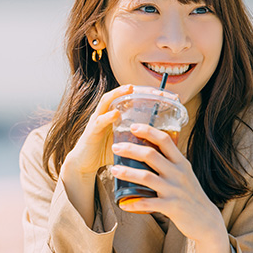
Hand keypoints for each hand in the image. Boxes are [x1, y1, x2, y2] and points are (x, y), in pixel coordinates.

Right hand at [60, 85, 175, 225]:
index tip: (168, 96)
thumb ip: (141, 139)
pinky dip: (108, 116)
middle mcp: (106, 113)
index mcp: (117, 115)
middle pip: (120, 95)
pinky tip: (116, 114)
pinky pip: (99, 121)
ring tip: (130, 88)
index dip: (148, 95)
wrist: (84, 164)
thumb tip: (162, 144)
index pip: (132, 99)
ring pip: (106, 101)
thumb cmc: (107, 152)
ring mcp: (97, 120)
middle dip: (136, 90)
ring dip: (117, 93)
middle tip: (154, 90)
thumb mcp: (127, 143)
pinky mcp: (91, 131)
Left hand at [109, 123, 226, 243]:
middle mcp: (178, 174)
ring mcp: (175, 190)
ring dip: (127, 173)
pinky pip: (149, 203)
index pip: (165, 140)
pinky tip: (124, 203)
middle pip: (151, 155)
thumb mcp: (184, 173)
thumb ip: (170, 162)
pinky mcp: (172, 207)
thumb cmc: (191, 194)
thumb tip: (149, 150)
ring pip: (147, 177)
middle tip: (115, 147)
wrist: (206, 220)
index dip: (148, 131)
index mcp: (181, 162)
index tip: (133, 126)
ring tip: (113, 170)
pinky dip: (135, 203)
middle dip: (131, 149)